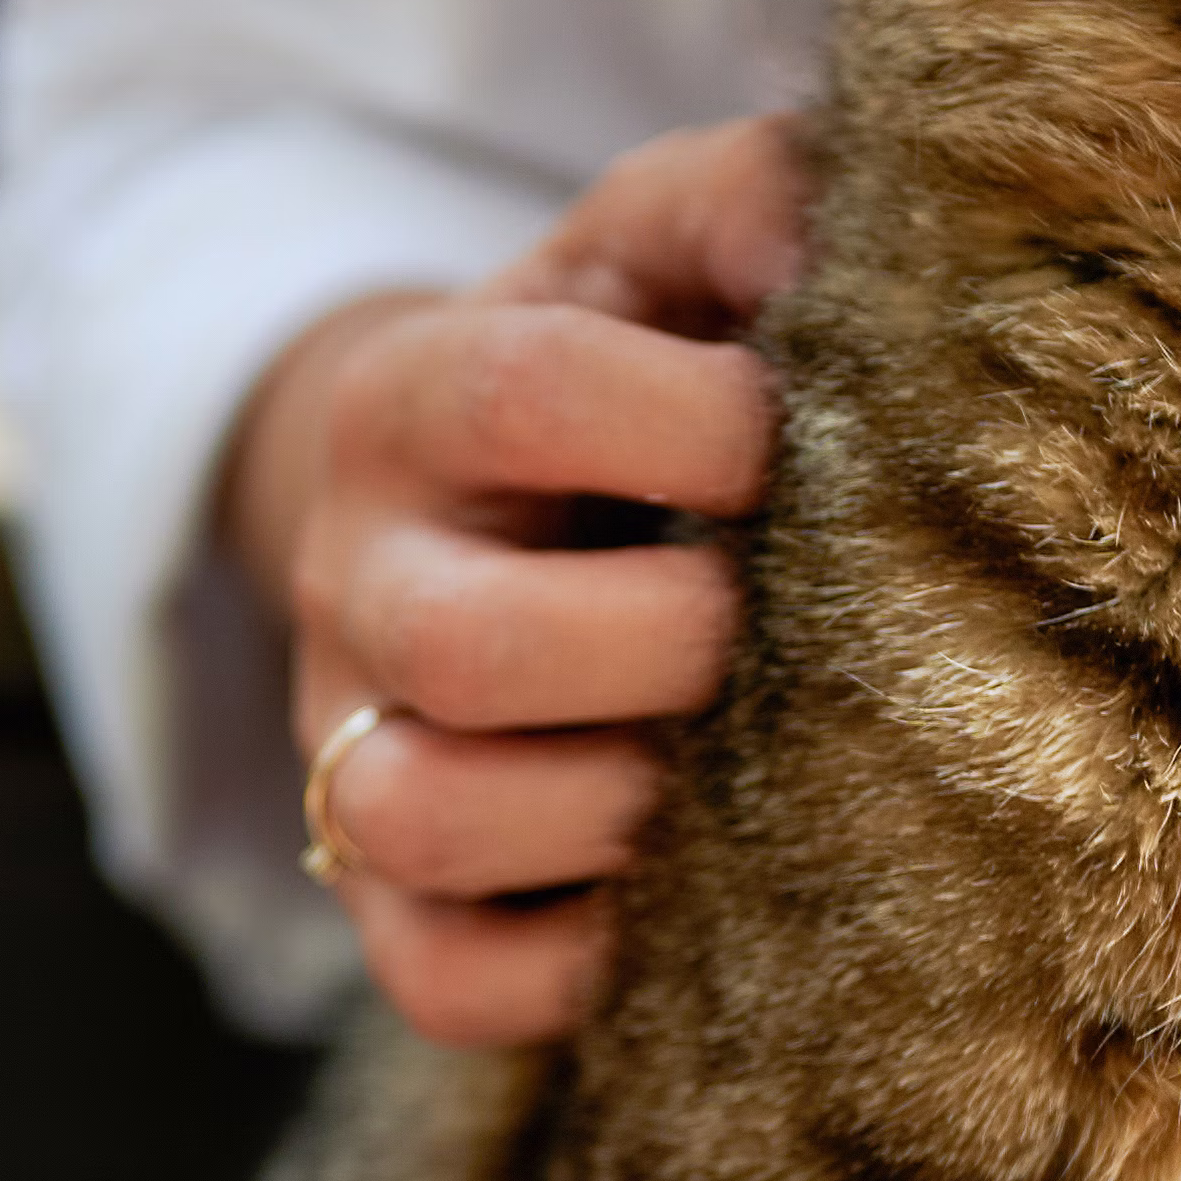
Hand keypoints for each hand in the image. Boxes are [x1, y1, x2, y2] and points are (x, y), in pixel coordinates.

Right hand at [228, 116, 811, 1045]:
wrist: (478, 510)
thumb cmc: (622, 373)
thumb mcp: (655, 251)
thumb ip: (744, 200)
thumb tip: (829, 230)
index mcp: (416, 396)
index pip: (521, 392)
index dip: (693, 422)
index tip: (792, 439)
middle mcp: (358, 576)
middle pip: (464, 641)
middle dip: (667, 646)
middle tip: (771, 630)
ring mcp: (350, 746)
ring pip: (420, 816)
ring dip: (612, 812)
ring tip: (726, 771)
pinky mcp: (384, 902)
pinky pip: (442, 980)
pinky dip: (570, 968)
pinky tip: (673, 894)